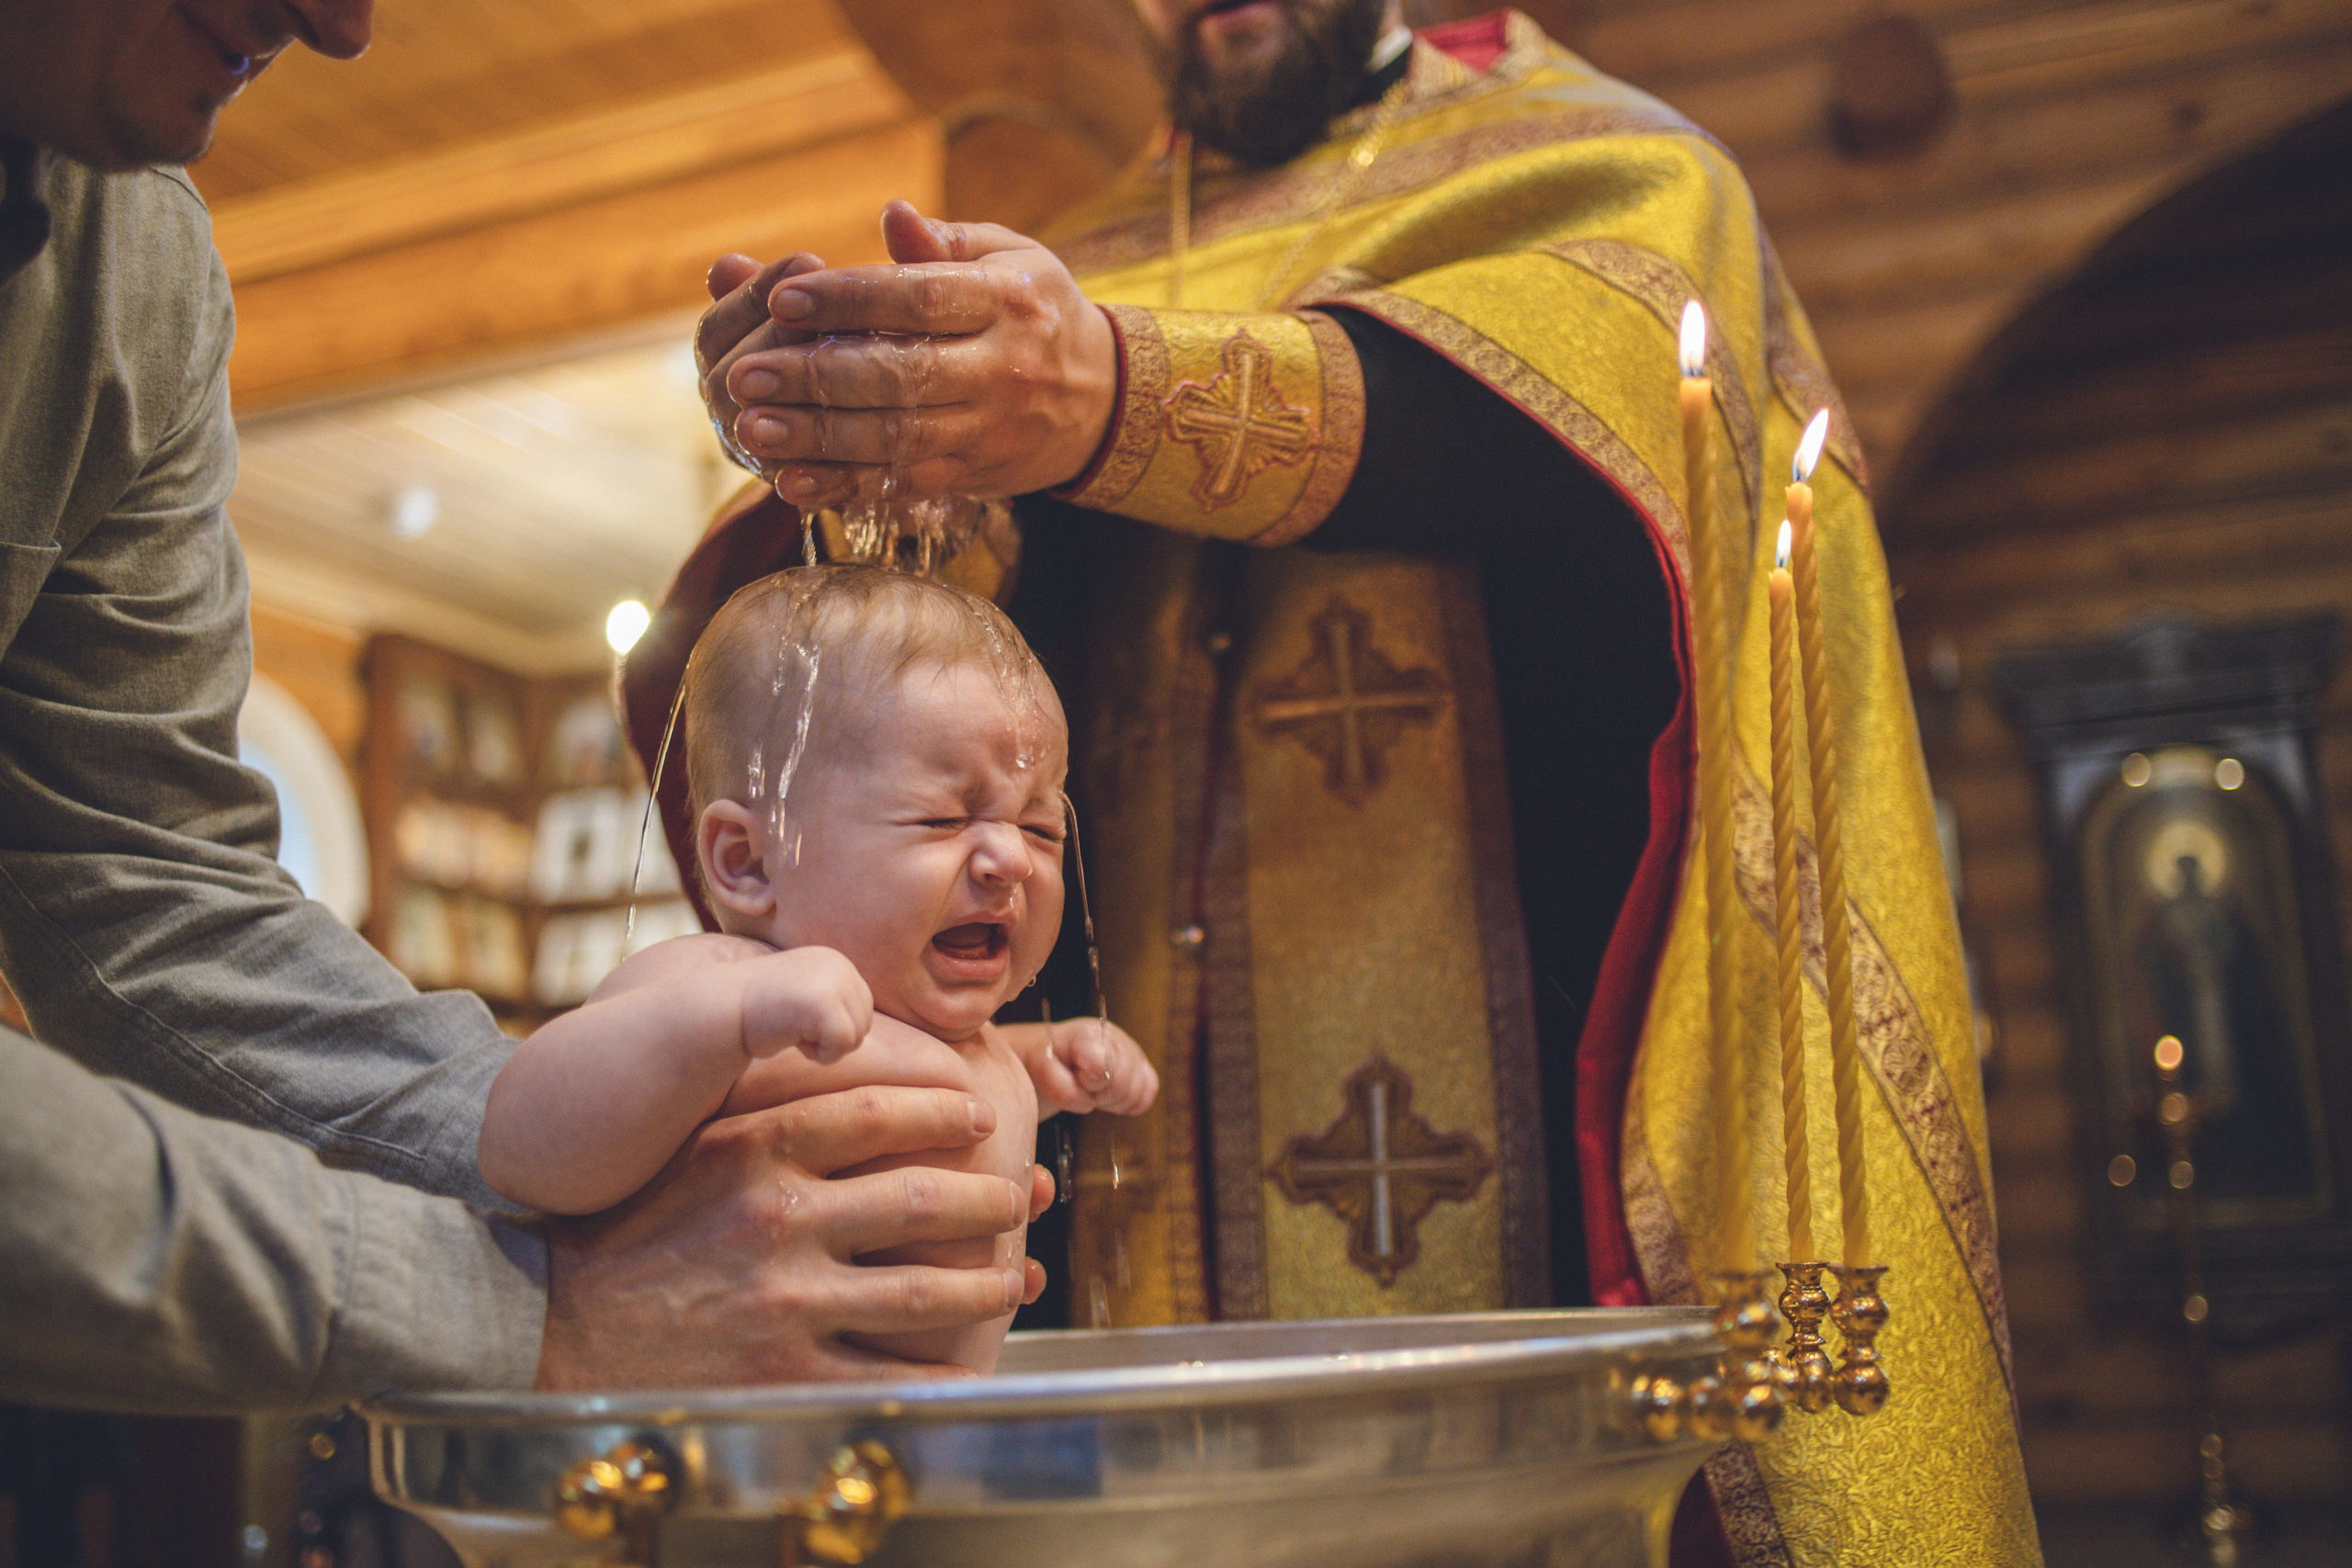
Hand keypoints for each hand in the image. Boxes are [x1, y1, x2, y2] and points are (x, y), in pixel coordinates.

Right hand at [536, 1084, 1042, 1387]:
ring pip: (924, 1289)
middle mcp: (777, 1218)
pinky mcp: (785, 1375)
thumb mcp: (687, 1149)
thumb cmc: (625, 1231)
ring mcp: (785, 1301)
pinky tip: (974, 1357)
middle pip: (920, 1198)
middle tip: (1019, 1194)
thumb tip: (849, 1077)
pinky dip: (946, 1367)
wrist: (548, 1327)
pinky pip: (891, 1371)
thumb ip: (761, 1112)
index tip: (976, 1113)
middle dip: (987, 1198)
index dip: (941, 1110)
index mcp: (753, 1149)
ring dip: (985, 1281)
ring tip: (1014, 1272)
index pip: (878, 1114)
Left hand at [717, 200, 1118, 507]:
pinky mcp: (974, 475)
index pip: (919, 298)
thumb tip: (892, 215)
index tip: (783, 296)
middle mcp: (1002, 369)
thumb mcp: (1010, 257)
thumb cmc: (1036, 308)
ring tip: (751, 429)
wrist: (1102, 399)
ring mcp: (988, 429)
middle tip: (745, 377)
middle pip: (901, 376)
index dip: (849, 299)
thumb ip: (944, 243)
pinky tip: (792, 483)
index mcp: (1006, 301)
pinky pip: (904, 484)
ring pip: (898, 438)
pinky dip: (846, 488)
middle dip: (816, 378)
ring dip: (819, 439)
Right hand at [737, 945, 871, 1064]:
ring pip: (856, 1036)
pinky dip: (819, 1054)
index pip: (861, 1009)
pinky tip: (791, 1037)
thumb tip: (862, 1028)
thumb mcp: (802, 994)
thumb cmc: (758, 1012)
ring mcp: (833, 981)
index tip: (795, 1017)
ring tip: (790, 1029)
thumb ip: (831, 1000)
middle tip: (792, 1026)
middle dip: (830, 1037)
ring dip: (823, 1046)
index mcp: (835, 961)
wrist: (721, 1009)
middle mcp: (839, 964)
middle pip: (863, 1023)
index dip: (829, 1027)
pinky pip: (843, 1045)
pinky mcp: (825, 1003)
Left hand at [1004, 1017, 1159, 1115]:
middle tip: (1083, 1088)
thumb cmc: (1046, 1061)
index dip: (1087, 1084)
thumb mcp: (1039, 1070)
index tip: (1074, 1079)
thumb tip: (1087, 1102)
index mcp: (1088, 1034)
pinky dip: (1131, 1102)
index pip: (1102, 1069)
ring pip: (1139, 1090)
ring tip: (1094, 1091)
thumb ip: (1059, 1086)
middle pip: (1124, 1084)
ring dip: (1114, 1101)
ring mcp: (1132, 1049)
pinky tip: (1110, 1095)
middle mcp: (1116, 1036)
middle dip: (1100, 1096)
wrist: (1053, 1055)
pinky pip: (1150, 1091)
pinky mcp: (1142, 1064)